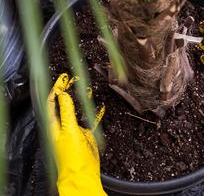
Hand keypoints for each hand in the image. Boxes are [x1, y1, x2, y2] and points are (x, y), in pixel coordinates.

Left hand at [47, 73, 106, 195]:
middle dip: (69, 90)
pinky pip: (92, 119)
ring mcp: (75, 129)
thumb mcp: (68, 130)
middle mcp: (64, 125)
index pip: (53, 101)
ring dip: (83, 99)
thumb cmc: (71, 156)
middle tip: (76, 79)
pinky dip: (97, 112)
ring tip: (88, 88)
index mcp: (55, 124)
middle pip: (65, 103)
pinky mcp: (86, 134)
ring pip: (79, 109)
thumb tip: (63, 94)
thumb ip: (66, 111)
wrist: (83, 173)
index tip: (64, 78)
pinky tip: (102, 106)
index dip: (57, 88)